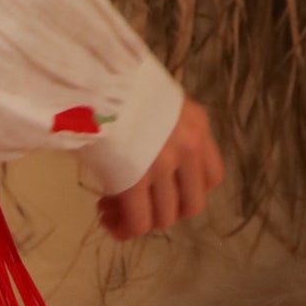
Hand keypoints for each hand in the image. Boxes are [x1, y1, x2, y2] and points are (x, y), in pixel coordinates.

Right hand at [95, 95, 225, 239]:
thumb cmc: (115, 82)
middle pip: (192, 205)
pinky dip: (124, 228)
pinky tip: (106, 216)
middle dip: (163, 212)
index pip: (212, 177)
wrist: (94, 77)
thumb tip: (142, 155)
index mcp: (197, 126)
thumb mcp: (154, 100)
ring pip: (165, 218)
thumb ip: (161, 128)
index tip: (159, 189)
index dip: (187, 193)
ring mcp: (164, 165)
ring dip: (139, 221)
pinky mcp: (136, 180)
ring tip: (111, 209)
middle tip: (134, 204)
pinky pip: (139, 222)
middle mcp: (189, 147)